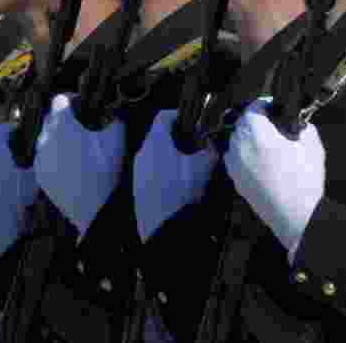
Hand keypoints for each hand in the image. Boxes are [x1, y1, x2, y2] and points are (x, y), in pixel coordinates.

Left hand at [0, 122, 38, 265]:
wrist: (0, 231)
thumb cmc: (19, 199)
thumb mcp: (35, 175)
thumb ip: (36, 158)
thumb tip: (41, 148)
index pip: (0, 130)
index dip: (12, 128)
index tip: (19, 130)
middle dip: (6, 149)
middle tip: (22, 153)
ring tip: (17, 177)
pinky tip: (8, 195)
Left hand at [35, 93, 124, 239]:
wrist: (93, 208)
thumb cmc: (105, 170)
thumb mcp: (116, 139)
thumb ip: (114, 117)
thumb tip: (113, 110)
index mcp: (63, 125)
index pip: (60, 100)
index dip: (73, 99)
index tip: (83, 105)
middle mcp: (46, 139)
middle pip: (51, 118)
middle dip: (65, 118)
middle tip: (82, 125)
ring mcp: (40, 158)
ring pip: (46, 138)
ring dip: (59, 137)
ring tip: (77, 147)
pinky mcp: (40, 174)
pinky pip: (45, 157)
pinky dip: (55, 156)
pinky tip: (71, 164)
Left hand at [134, 108, 218, 242]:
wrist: (163, 230)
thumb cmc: (183, 190)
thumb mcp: (205, 166)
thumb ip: (209, 148)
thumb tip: (210, 142)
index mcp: (155, 142)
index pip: (163, 116)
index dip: (180, 115)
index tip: (194, 122)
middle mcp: (141, 153)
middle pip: (157, 135)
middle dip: (177, 137)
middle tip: (194, 145)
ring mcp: (136, 172)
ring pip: (153, 155)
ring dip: (169, 155)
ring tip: (187, 166)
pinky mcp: (135, 189)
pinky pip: (149, 171)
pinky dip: (163, 171)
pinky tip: (176, 184)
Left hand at [223, 98, 324, 256]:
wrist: (296, 217)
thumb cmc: (306, 180)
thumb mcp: (312, 145)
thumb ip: (302, 126)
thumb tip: (296, 122)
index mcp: (258, 135)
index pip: (253, 108)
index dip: (264, 104)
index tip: (275, 106)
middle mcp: (240, 147)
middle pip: (241, 123)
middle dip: (255, 119)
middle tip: (272, 122)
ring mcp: (234, 165)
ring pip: (235, 140)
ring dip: (247, 135)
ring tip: (265, 140)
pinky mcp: (235, 181)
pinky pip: (234, 157)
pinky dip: (243, 152)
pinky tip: (259, 159)